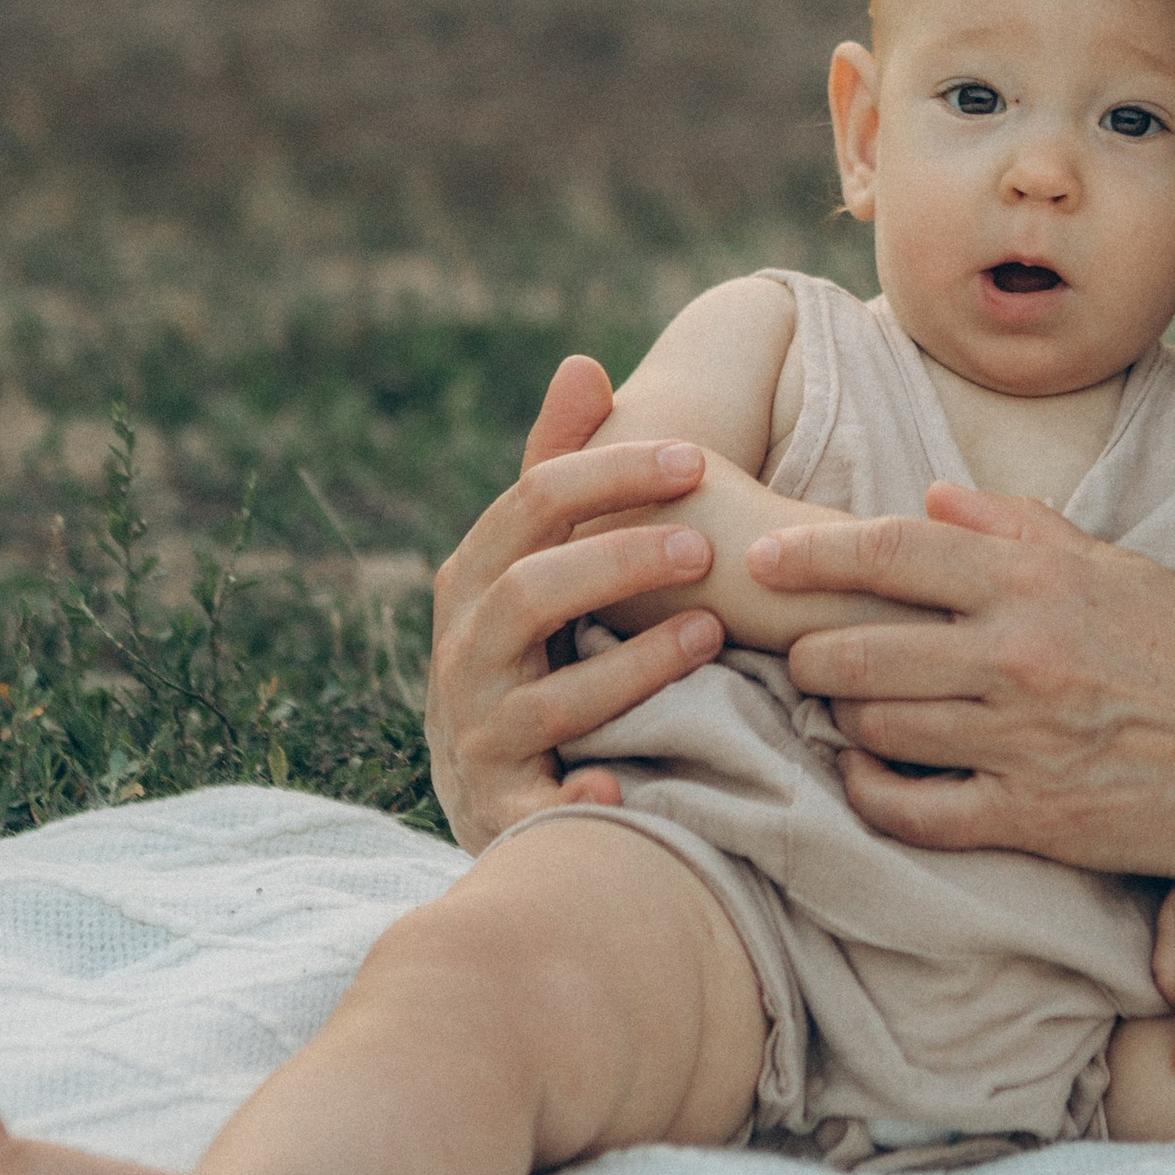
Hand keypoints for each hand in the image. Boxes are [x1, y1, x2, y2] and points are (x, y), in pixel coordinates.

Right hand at [424, 357, 729, 851]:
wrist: (488, 781)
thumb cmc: (530, 644)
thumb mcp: (534, 556)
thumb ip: (560, 467)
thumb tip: (584, 363)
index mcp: (474, 576)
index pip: (533, 500)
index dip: (613, 474)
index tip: (698, 460)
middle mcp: (464, 653)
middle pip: (530, 594)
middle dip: (618, 565)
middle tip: (704, 551)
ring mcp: (480, 735)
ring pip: (547, 701)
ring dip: (630, 669)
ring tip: (709, 637)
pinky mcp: (504, 810)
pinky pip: (537, 808)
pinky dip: (579, 797)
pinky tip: (624, 786)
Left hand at [759, 480, 1174, 879]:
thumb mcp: (1118, 564)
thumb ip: (1020, 525)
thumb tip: (932, 495)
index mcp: (1036, 582)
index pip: (893, 553)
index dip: (813, 554)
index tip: (763, 559)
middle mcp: (1017, 655)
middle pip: (859, 650)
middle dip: (809, 653)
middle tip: (800, 655)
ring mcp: (1019, 740)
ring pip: (876, 729)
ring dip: (845, 722)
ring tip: (846, 713)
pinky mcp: (1028, 816)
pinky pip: (913, 811)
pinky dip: (872, 795)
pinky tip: (866, 779)